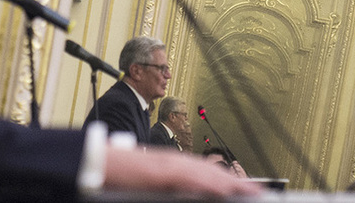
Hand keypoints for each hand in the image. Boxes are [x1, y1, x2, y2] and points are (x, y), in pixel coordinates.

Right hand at [103, 146, 261, 197]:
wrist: (98, 164)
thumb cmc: (119, 178)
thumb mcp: (150, 184)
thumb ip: (168, 186)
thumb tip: (179, 190)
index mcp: (171, 166)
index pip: (204, 172)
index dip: (225, 180)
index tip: (243, 187)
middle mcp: (173, 162)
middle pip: (210, 171)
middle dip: (234, 182)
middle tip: (256, 191)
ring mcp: (169, 165)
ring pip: (206, 173)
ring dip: (229, 183)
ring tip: (249, 191)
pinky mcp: (163, 171)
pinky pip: (191, 178)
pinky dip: (209, 183)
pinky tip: (223, 189)